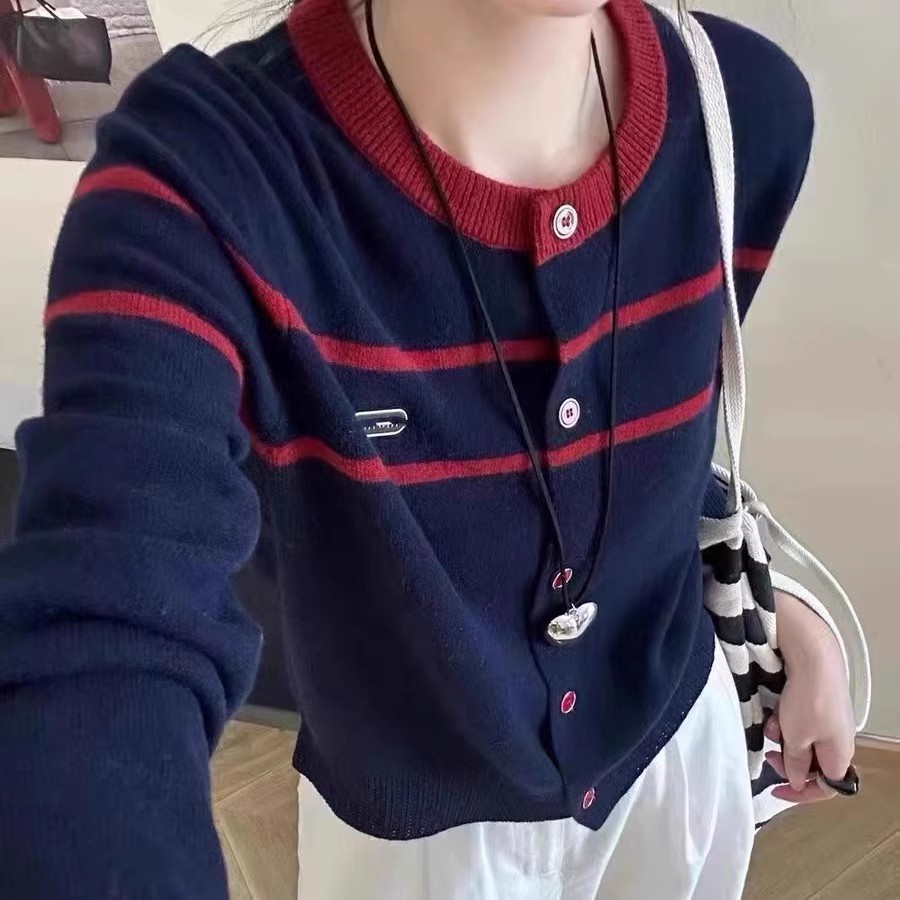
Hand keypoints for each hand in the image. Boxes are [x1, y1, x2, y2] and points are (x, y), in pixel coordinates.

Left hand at [763, 590, 855, 803]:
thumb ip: (797, 764)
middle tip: (769, 754)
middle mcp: (838, 740)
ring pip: (801, 741)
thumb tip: (798, 782)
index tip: (776, 790)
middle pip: (811, 763)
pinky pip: (798, 722)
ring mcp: (828, 720)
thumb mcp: (796, 739)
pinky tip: (774, 711)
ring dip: (782, 737)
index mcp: (840, 755)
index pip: (825, 786)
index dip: (800, 793)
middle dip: (787, 760)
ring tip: (771, 725)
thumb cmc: (808, 702)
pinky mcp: (817, 703)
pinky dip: (784, 720)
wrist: (814, 658)